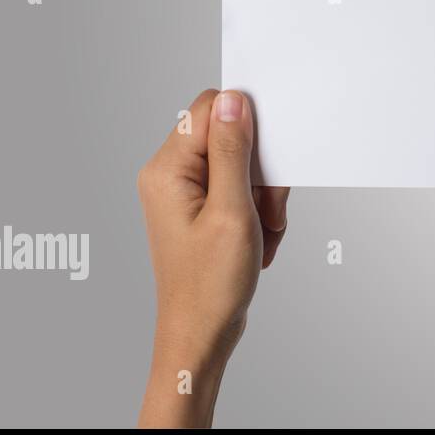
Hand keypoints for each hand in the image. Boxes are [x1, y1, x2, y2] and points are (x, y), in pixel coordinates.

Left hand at [137, 89, 288, 426]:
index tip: (266, 161)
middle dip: (260, 173)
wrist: (201, 334)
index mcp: (167, 170)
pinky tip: (258, 239)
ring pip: (242, 166)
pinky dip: (258, 211)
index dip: (247, 126)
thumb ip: (233, 151)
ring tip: (262, 231)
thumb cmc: (210, 284)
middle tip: (267, 209)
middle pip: (231, 139)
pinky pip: (240, 188)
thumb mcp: (231, 211)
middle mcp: (170, 175)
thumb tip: (233, 100)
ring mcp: (185, 192)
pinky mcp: (201, 207)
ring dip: (263, 197)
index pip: (210, 110)